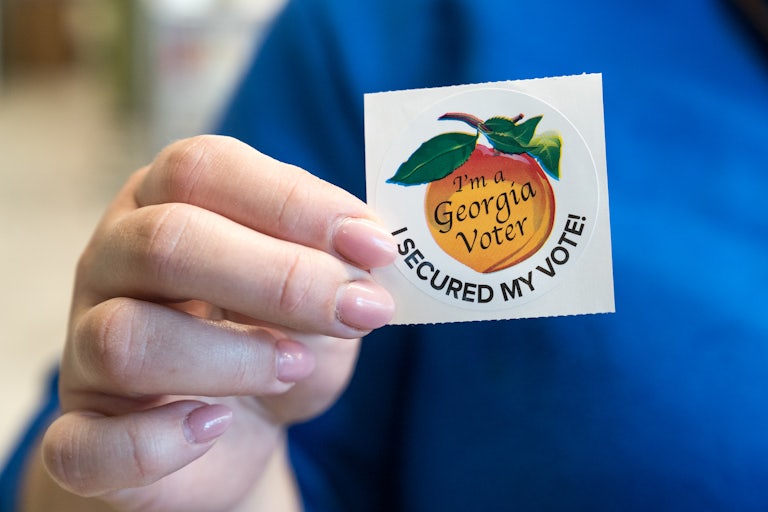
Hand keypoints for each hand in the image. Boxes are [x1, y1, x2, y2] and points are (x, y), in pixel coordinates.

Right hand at [34, 136, 395, 510]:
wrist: (230, 433)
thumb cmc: (273, 344)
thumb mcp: (316, 299)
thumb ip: (335, 273)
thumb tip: (364, 267)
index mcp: (164, 206)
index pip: (202, 169)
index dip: (294, 203)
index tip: (375, 246)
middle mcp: (113, 265)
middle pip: (166, 241)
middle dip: (278, 277)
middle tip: (357, 310)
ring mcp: (84, 352)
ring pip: (125, 338)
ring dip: (233, 357)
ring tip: (294, 367)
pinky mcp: (82, 436)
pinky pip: (87, 446)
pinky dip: (158, 442)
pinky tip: (214, 426)